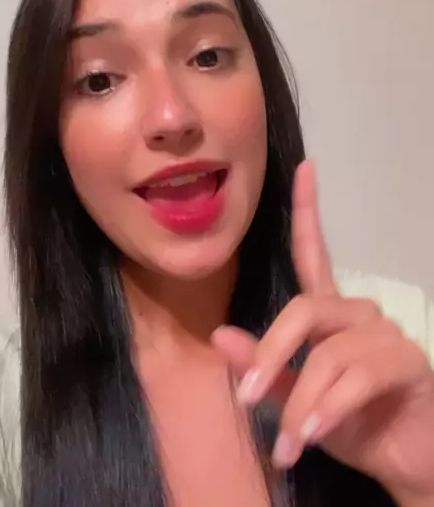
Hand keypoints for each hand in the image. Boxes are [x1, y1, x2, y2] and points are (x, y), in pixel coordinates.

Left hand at [212, 160, 433, 503]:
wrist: (408, 461)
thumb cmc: (354, 426)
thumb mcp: (297, 401)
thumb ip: (264, 369)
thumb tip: (220, 335)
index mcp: (332, 315)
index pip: (316, 254)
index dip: (309, 210)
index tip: (305, 168)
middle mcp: (361, 314)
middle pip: (306, 308)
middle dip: (272, 352)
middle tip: (245, 397)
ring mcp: (388, 335)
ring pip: (329, 354)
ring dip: (301, 401)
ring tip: (287, 441)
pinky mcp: (409, 362)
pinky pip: (358, 377)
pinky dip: (329, 409)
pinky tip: (314, 434)